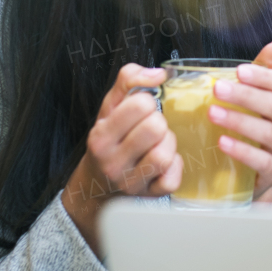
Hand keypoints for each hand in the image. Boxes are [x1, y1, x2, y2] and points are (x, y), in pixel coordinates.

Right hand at [62, 63, 182, 254]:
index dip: (146, 101)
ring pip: (164, 155)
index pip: (139, 105)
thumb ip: (129, 80)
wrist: (96, 183)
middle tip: (151, 126)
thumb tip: (159, 74)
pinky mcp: (148, 196)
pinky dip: (175, 166)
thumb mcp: (109, 106)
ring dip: (168, 143)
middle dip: (158, 122)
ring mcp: (130, 183)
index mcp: (100, 137)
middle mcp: (112, 163)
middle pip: (155, 129)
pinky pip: (172, 179)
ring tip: (158, 142)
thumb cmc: (108, 139)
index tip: (140, 109)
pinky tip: (165, 161)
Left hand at [207, 40, 271, 202]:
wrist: (247, 174)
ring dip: (240, 122)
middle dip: (246, 96)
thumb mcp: (250, 101)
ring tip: (214, 114)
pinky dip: (243, 152)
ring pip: (269, 134)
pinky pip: (264, 162)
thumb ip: (261, 73)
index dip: (262, 76)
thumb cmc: (247, 132)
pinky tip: (224, 143)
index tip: (238, 71)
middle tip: (218, 89)